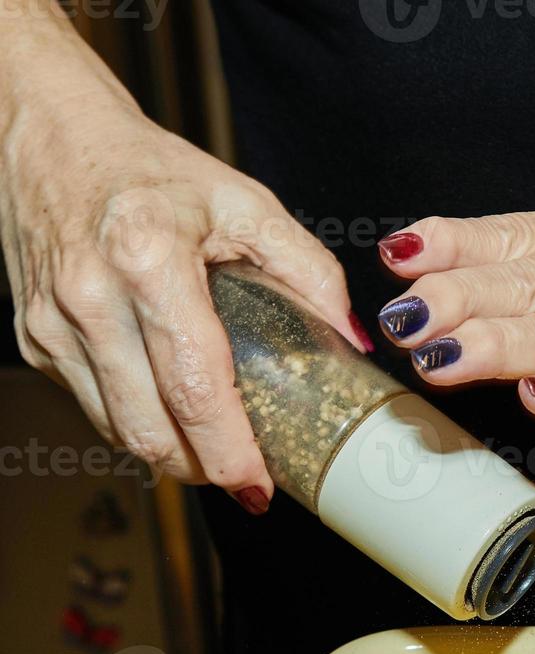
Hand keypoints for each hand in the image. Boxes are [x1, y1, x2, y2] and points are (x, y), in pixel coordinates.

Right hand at [0, 90, 360, 507]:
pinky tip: (171, 412)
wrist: (54, 139)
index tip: (258, 485)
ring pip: (118, 431)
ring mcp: (54, 323)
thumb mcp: (247, 205)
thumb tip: (352, 341)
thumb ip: (310, 273)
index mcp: (149, 262)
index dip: (229, 451)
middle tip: (246, 476)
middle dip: (204, 469)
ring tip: (214, 450)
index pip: (194, 387)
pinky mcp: (35, 338)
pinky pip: (93, 408)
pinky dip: (137, 423)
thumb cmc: (154, 172)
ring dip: (171, 455)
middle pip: (151, 428)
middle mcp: (91, 298)